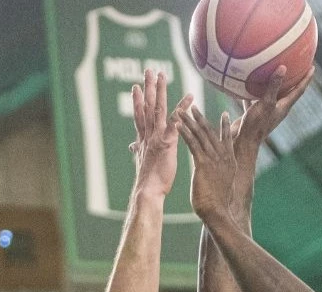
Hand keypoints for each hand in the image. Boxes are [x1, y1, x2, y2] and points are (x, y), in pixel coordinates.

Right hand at [130, 69, 187, 196]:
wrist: (148, 191)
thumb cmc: (148, 181)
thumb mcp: (142, 162)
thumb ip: (138, 151)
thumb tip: (132, 147)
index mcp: (143, 139)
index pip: (139, 116)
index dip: (137, 101)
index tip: (136, 87)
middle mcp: (147, 134)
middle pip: (146, 106)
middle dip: (147, 88)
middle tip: (148, 70)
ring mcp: (156, 137)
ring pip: (157, 109)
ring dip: (159, 90)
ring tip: (161, 74)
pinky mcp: (166, 142)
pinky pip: (175, 122)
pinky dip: (182, 108)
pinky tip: (189, 97)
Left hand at [177, 104, 236, 221]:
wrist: (217, 212)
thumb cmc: (218, 205)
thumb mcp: (224, 187)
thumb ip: (222, 178)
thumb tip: (221, 178)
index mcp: (230, 162)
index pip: (227, 140)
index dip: (224, 127)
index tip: (224, 115)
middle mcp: (224, 157)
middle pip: (211, 133)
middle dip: (200, 119)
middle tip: (193, 106)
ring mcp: (214, 159)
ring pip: (200, 135)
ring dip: (190, 121)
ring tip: (181, 110)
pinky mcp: (203, 164)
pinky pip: (193, 144)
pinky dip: (185, 133)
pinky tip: (178, 125)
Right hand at [234, 65, 314, 149]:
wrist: (242, 142)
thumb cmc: (256, 124)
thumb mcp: (266, 103)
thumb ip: (273, 86)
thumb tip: (283, 68)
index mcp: (284, 107)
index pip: (299, 90)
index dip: (306, 79)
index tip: (312, 67)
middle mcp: (277, 109)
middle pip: (288, 91)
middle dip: (292, 79)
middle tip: (296, 65)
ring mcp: (265, 112)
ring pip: (271, 95)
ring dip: (273, 84)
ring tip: (272, 71)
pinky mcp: (254, 114)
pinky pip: (254, 99)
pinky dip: (252, 91)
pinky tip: (246, 83)